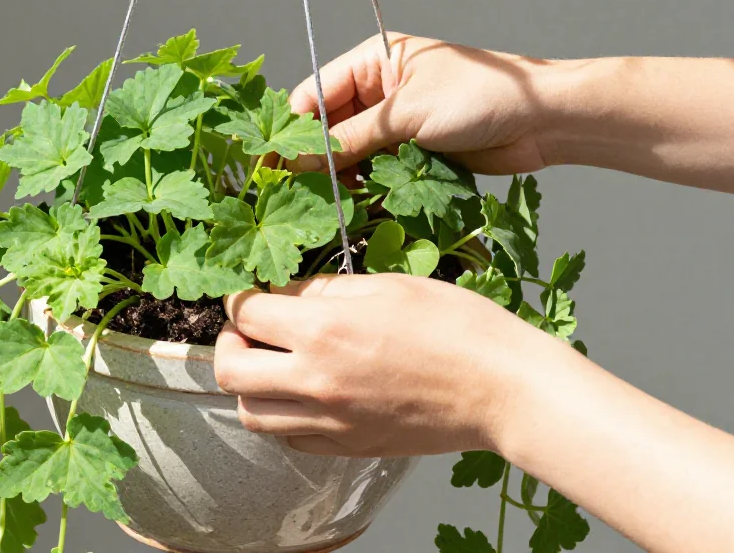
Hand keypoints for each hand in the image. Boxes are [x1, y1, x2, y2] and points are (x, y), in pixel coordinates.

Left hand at [213, 274, 561, 457]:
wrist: (504, 389)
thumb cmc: (459, 327)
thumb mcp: (389, 286)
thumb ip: (328, 290)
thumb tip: (290, 294)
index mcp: (323, 329)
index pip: (245, 314)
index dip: (240, 298)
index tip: (249, 295)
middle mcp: (315, 380)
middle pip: (229, 370)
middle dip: (229, 343)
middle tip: (250, 331)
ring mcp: (330, 422)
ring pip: (251, 414)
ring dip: (250, 386)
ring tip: (273, 366)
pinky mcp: (348, 447)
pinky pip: (289, 440)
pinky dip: (282, 417)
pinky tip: (304, 395)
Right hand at [288, 32, 557, 175]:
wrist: (543, 121)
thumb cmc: (485, 95)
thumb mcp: (407, 114)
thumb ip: (350, 138)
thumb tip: (301, 159)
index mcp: (376, 61)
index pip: (315, 94)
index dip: (294, 129)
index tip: (275, 163)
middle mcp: (381, 89)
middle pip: (328, 126)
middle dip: (315, 157)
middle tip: (297, 189)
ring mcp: (397, 122)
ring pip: (350, 152)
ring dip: (340, 175)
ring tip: (330, 199)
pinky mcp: (413, 151)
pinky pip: (376, 170)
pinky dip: (365, 185)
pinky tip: (357, 200)